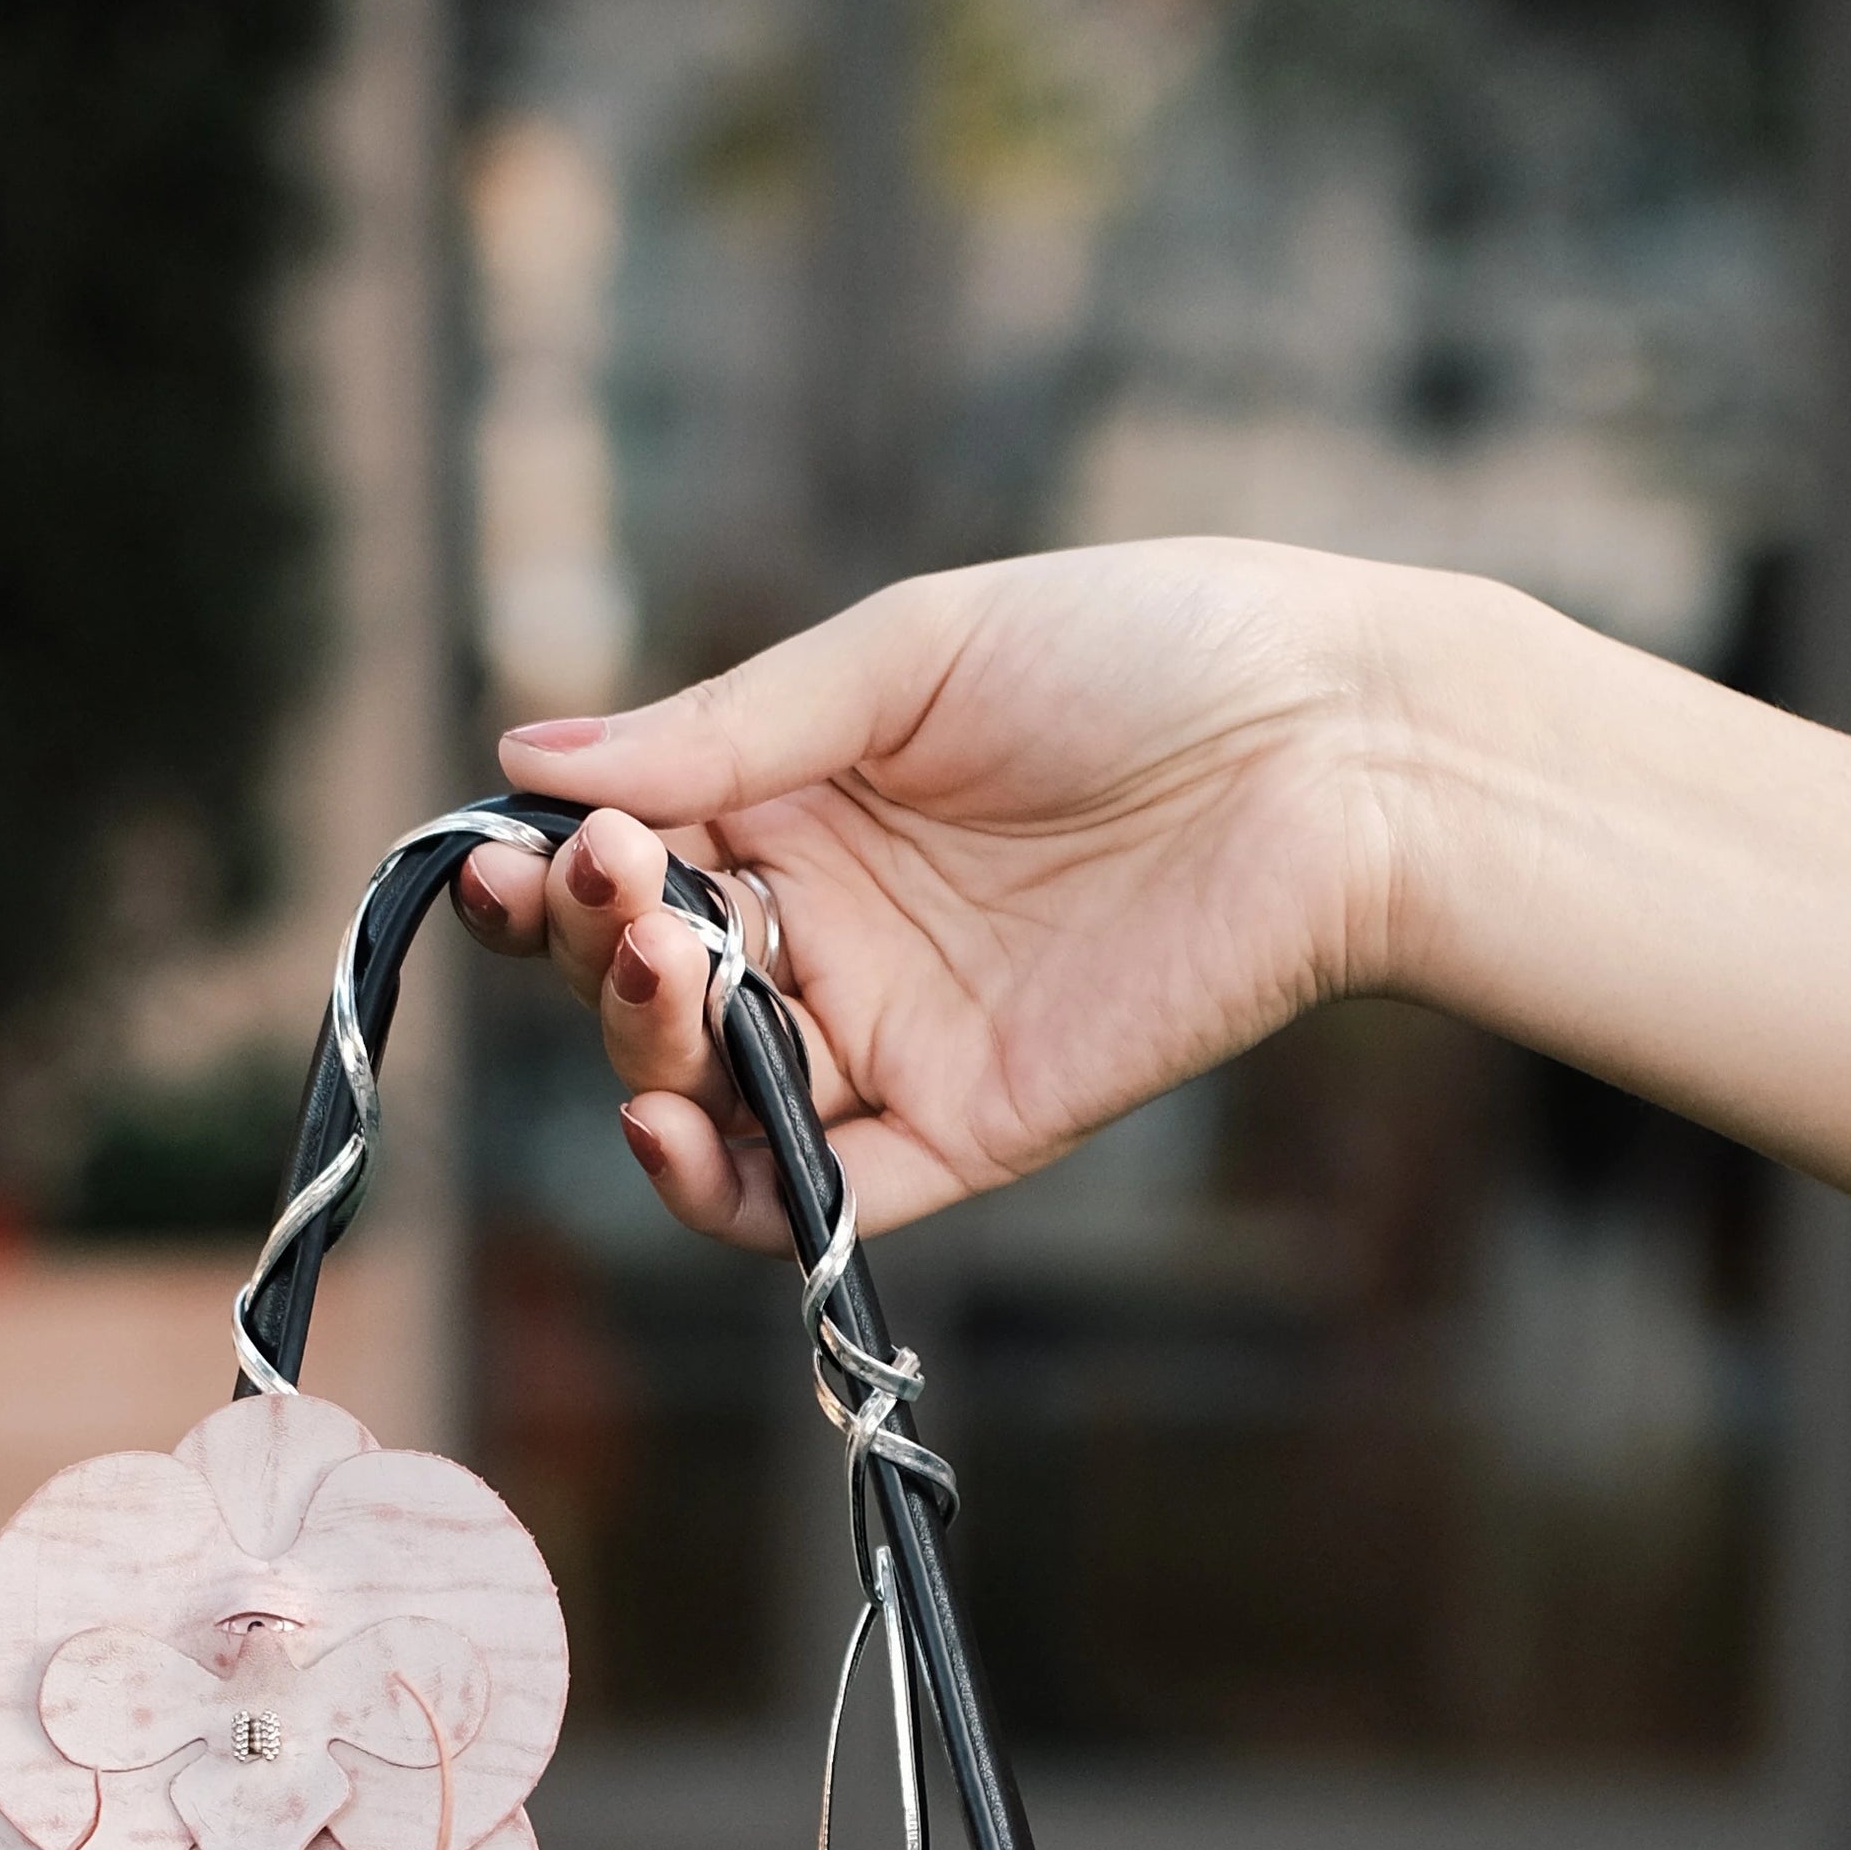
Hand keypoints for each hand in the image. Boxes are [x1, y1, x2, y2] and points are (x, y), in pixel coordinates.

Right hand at [449, 541, 1425, 1253]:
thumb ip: (729, 728)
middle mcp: (831, 931)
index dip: (552, 878)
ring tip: (667, 968)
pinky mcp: (971, 1124)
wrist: (1337, 741)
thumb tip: (524, 760)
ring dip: (650, 1051)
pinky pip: (821, 1198)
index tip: (513, 855)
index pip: (627, 869)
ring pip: (715, 1097)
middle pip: (651, 990)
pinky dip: (727, 1187)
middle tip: (619, 891)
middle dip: (601, 952)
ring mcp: (895, 1036)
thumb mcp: (908, 656)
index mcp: (800, 805)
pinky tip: (670, 1129)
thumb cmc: (1144, 651)